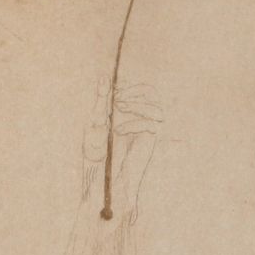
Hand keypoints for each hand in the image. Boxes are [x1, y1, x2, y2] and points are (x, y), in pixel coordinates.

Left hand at [81, 81, 159, 220]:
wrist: (107, 177)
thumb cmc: (99, 151)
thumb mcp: (97, 122)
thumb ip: (102, 100)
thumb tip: (103, 77)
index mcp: (131, 110)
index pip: (140, 88)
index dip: (130, 84)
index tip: (115, 88)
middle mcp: (142, 117)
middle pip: (152, 93)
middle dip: (136, 91)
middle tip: (118, 98)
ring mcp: (148, 130)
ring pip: (157, 108)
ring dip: (138, 105)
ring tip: (120, 108)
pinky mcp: (150, 143)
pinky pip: (152, 126)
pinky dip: (134, 124)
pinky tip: (119, 131)